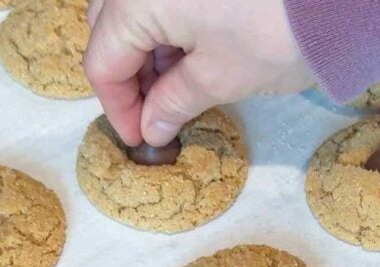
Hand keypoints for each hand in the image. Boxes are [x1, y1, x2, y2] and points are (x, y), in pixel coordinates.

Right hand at [84, 0, 314, 146]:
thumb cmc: (276, 34)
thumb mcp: (221, 78)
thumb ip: (174, 102)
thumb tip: (151, 127)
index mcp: (138, 1)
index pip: (103, 61)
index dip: (119, 107)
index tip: (142, 138)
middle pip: (111, 28)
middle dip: (129, 75)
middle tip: (157, 115)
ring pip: (137, 11)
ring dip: (150, 52)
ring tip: (180, 91)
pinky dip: (171, 29)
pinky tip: (195, 58)